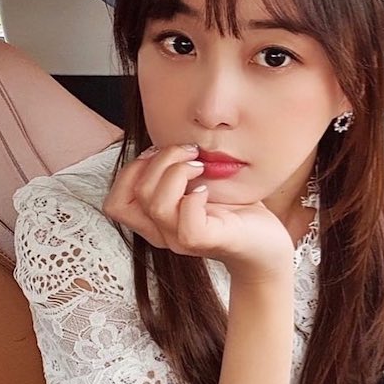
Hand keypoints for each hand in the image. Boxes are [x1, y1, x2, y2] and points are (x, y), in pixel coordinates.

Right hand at [103, 144, 293, 280]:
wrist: (267, 243)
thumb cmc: (235, 210)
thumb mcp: (199, 184)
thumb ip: (176, 171)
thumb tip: (162, 141)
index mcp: (154, 221)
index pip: (116, 201)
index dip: (132, 169)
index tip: (161, 151)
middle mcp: (163, 234)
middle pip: (135, 194)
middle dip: (160, 160)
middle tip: (191, 151)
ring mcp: (183, 241)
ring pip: (156, 205)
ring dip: (177, 173)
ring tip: (201, 165)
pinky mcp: (207, 242)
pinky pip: (186, 223)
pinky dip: (195, 198)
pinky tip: (208, 189)